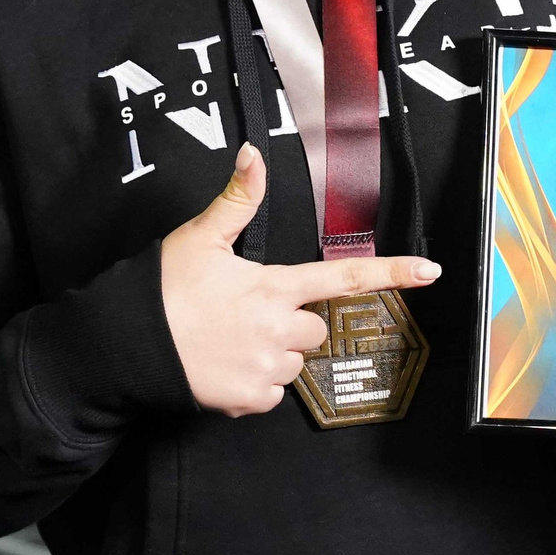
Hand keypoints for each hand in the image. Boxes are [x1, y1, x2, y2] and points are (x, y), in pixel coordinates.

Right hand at [160, 143, 439, 415]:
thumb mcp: (199, 237)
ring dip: (273, 353)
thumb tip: (254, 154)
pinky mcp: (250, 400)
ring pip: (294, 361)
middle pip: (313, 327)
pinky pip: (271, 393)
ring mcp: (266, 368)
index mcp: (273, 286)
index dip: (391, 272)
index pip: (342, 277)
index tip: (430, 272)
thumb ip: (237, 200)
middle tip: (247, 314)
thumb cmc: (160, 290)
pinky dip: (253, 382)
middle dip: (290, 322)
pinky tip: (222, 365)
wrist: (125, 346)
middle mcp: (278, 329)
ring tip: (229, 340)